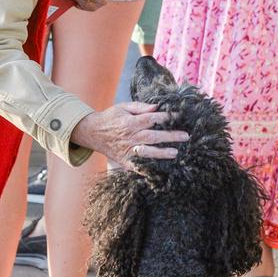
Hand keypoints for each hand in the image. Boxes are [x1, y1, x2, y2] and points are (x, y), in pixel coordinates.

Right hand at [71, 103, 188, 169]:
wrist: (92, 133)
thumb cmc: (111, 118)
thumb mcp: (123, 107)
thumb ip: (140, 107)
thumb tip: (157, 107)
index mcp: (129, 122)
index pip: (151, 119)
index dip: (166, 118)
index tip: (179, 117)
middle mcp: (129, 137)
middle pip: (153, 136)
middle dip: (170, 136)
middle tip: (185, 136)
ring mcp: (127, 150)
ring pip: (147, 152)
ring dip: (162, 153)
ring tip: (175, 153)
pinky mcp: (125, 161)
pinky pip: (138, 166)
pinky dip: (149, 169)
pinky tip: (160, 170)